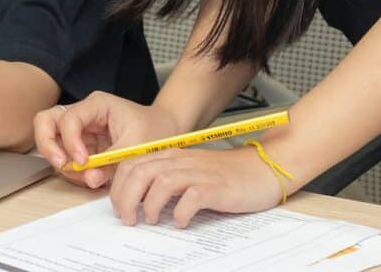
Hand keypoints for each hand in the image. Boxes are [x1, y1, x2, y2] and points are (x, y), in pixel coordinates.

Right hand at [33, 91, 180, 189]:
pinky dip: (72, 171)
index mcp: (97, 104)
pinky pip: (65, 157)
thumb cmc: (154, 129)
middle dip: (48, 145)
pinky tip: (91, 177)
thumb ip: (112, 161)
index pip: (69, 118)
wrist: (165, 131)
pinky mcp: (81, 144)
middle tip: (62, 164)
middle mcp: (82, 113)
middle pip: (46, 121)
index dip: (70, 140)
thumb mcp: (137, 144)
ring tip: (86, 176)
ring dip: (62, 162)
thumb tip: (90, 178)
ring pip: (51, 140)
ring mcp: (80, 129)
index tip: (82, 161)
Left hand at [109, 144, 285, 226]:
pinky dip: (181, 212)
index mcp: (170, 156)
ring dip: (150, 204)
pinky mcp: (216, 188)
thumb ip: (165, 179)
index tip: (119, 208)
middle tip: (128, 219)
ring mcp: (198, 173)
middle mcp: (180, 161)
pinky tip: (181, 223)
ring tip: (151, 221)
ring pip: (160, 182)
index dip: (119, 187)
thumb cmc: (223, 175)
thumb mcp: (188, 171)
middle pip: (140, 173)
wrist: (261, 168)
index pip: (132, 165)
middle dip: (126, 198)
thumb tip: (138, 200)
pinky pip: (191, 197)